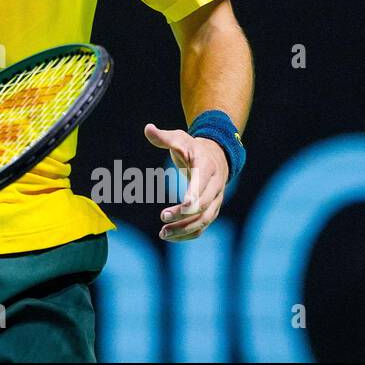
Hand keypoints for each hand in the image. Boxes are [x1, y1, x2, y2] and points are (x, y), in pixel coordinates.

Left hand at [143, 122, 228, 241]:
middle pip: (204, 205)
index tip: (183, 205)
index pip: (203, 183)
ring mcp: (215, 200)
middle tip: (162, 217)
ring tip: (162, 233)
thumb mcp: (179, 138)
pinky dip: (188, 234)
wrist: (216, 156)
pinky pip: (203, 226)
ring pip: (204, 220)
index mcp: (207, 167)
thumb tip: (147, 128)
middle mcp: (215, 185)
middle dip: (184, 214)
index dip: (195, 195)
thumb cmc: (193, 147)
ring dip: (185, 228)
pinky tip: (170, 236)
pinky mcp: (211, 210)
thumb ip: (163, 137)